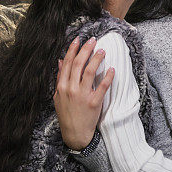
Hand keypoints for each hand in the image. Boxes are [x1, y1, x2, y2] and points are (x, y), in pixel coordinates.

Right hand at [54, 36, 113, 150]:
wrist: (74, 133)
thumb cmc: (67, 113)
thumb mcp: (58, 95)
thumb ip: (60, 78)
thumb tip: (61, 61)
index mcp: (62, 86)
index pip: (68, 63)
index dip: (73, 50)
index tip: (78, 39)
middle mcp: (71, 89)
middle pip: (79, 64)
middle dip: (86, 50)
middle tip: (93, 40)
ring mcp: (83, 95)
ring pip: (90, 72)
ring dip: (97, 59)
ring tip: (103, 51)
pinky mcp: (94, 102)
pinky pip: (102, 86)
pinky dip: (108, 76)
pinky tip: (112, 69)